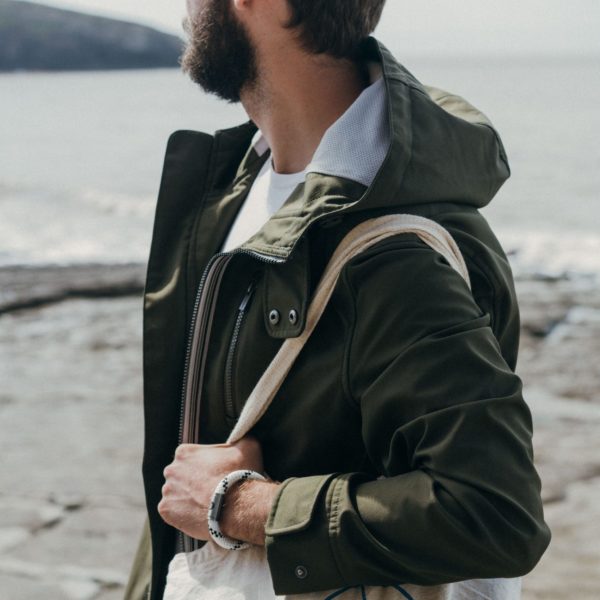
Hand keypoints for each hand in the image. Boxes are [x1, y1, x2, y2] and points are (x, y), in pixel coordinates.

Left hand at [158, 435, 279, 544]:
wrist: (236, 507)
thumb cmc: (240, 476)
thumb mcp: (248, 447)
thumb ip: (241, 439)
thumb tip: (243, 437)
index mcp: (184, 452)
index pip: (190, 458)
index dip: (204, 467)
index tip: (214, 474)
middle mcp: (171, 470)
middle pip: (181, 476)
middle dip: (193, 483)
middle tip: (210, 491)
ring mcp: (167, 492)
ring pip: (177, 495)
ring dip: (188, 499)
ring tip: (206, 505)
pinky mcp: (167, 511)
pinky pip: (173, 513)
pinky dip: (183, 515)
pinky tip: (199, 515)